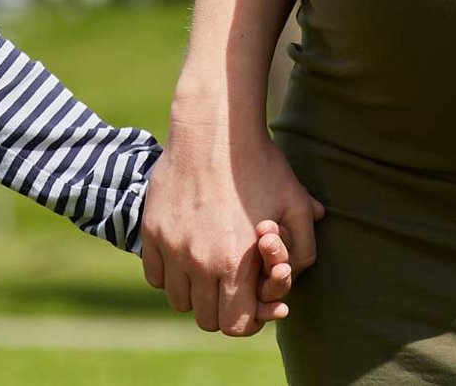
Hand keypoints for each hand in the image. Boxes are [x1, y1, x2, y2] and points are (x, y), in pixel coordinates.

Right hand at [140, 123, 325, 337]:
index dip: (246, 321)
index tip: (249, 305)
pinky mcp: (152, 232)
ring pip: (178, 300)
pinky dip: (170, 274)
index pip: (234, 325)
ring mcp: (172, 248)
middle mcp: (199, 262)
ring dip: (194, 294)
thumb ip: (304, 248)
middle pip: (205, 318)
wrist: (214, 130)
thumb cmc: (260, 167)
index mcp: (235, 263)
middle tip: (230, 287)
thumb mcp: (295, 205)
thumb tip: (293, 272)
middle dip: (221, 309)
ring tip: (208, 271)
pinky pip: (156, 276)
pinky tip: (186, 255)